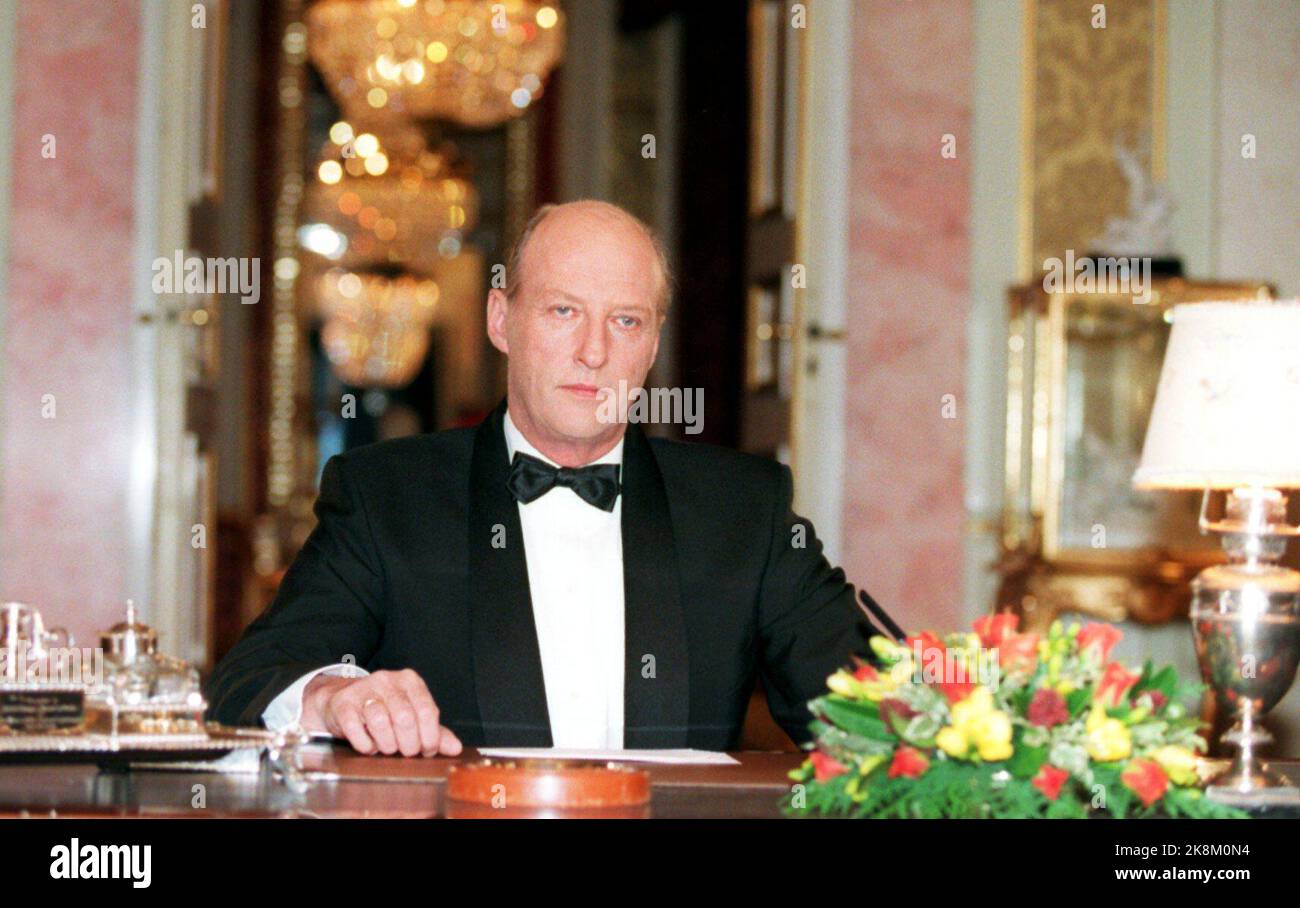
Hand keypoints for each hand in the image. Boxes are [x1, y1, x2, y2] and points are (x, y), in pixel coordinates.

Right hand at [301, 669, 462, 757]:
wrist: (341, 701)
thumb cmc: (383, 710)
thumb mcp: (411, 716)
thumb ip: (434, 731)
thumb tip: (455, 748)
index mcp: (410, 681)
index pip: (427, 711)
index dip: (430, 737)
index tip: (426, 750)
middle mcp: (387, 680)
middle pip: (405, 718)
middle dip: (408, 744)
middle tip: (406, 753)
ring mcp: (363, 690)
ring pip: (380, 721)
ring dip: (386, 745)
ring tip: (387, 748)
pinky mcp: (343, 703)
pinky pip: (356, 728)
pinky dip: (365, 744)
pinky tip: (369, 746)